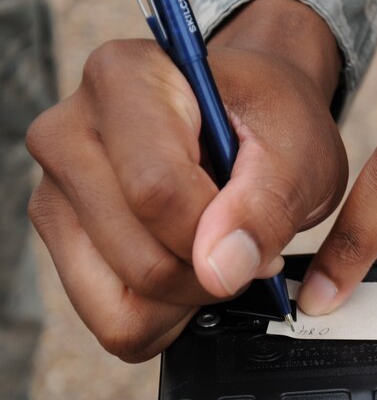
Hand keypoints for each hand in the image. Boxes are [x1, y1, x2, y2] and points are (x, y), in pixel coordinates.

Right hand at [26, 0, 345, 361]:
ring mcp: (56, 191)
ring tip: (214, 248)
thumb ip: (265, 207)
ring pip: (122, 304)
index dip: (221, 240)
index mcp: (124, 80)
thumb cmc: (272, 123)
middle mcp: (70, 132)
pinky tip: (187, 266)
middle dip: (211, 276)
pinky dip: (163, 314)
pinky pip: (111, 319)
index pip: (157, 192)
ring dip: (188, 298)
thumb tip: (221, 270)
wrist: (252, 118)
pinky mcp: (63, 238)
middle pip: (141, 261)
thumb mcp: (297, 154)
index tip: (263, 249)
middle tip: (244, 243)